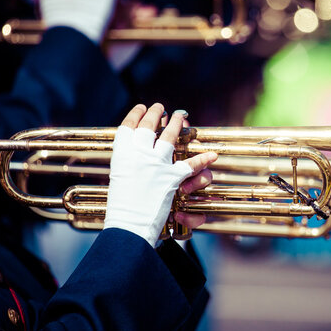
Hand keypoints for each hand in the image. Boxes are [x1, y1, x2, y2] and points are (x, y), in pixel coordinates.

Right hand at [103, 104, 216, 246]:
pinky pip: (192, 165)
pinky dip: (204, 160)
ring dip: (177, 124)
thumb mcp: (119, 178)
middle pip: (149, 126)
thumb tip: (134, 153)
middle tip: (160, 107)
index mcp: (121, 154)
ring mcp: (157, 163)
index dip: (135, 115)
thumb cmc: (121, 205)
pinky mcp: (173, 176)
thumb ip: (128, 163)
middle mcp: (139, 153)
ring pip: (170, 137)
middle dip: (156, 113)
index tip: (141, 108)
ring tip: (180, 116)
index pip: (128, 126)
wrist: (129, 224)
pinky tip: (212, 154)